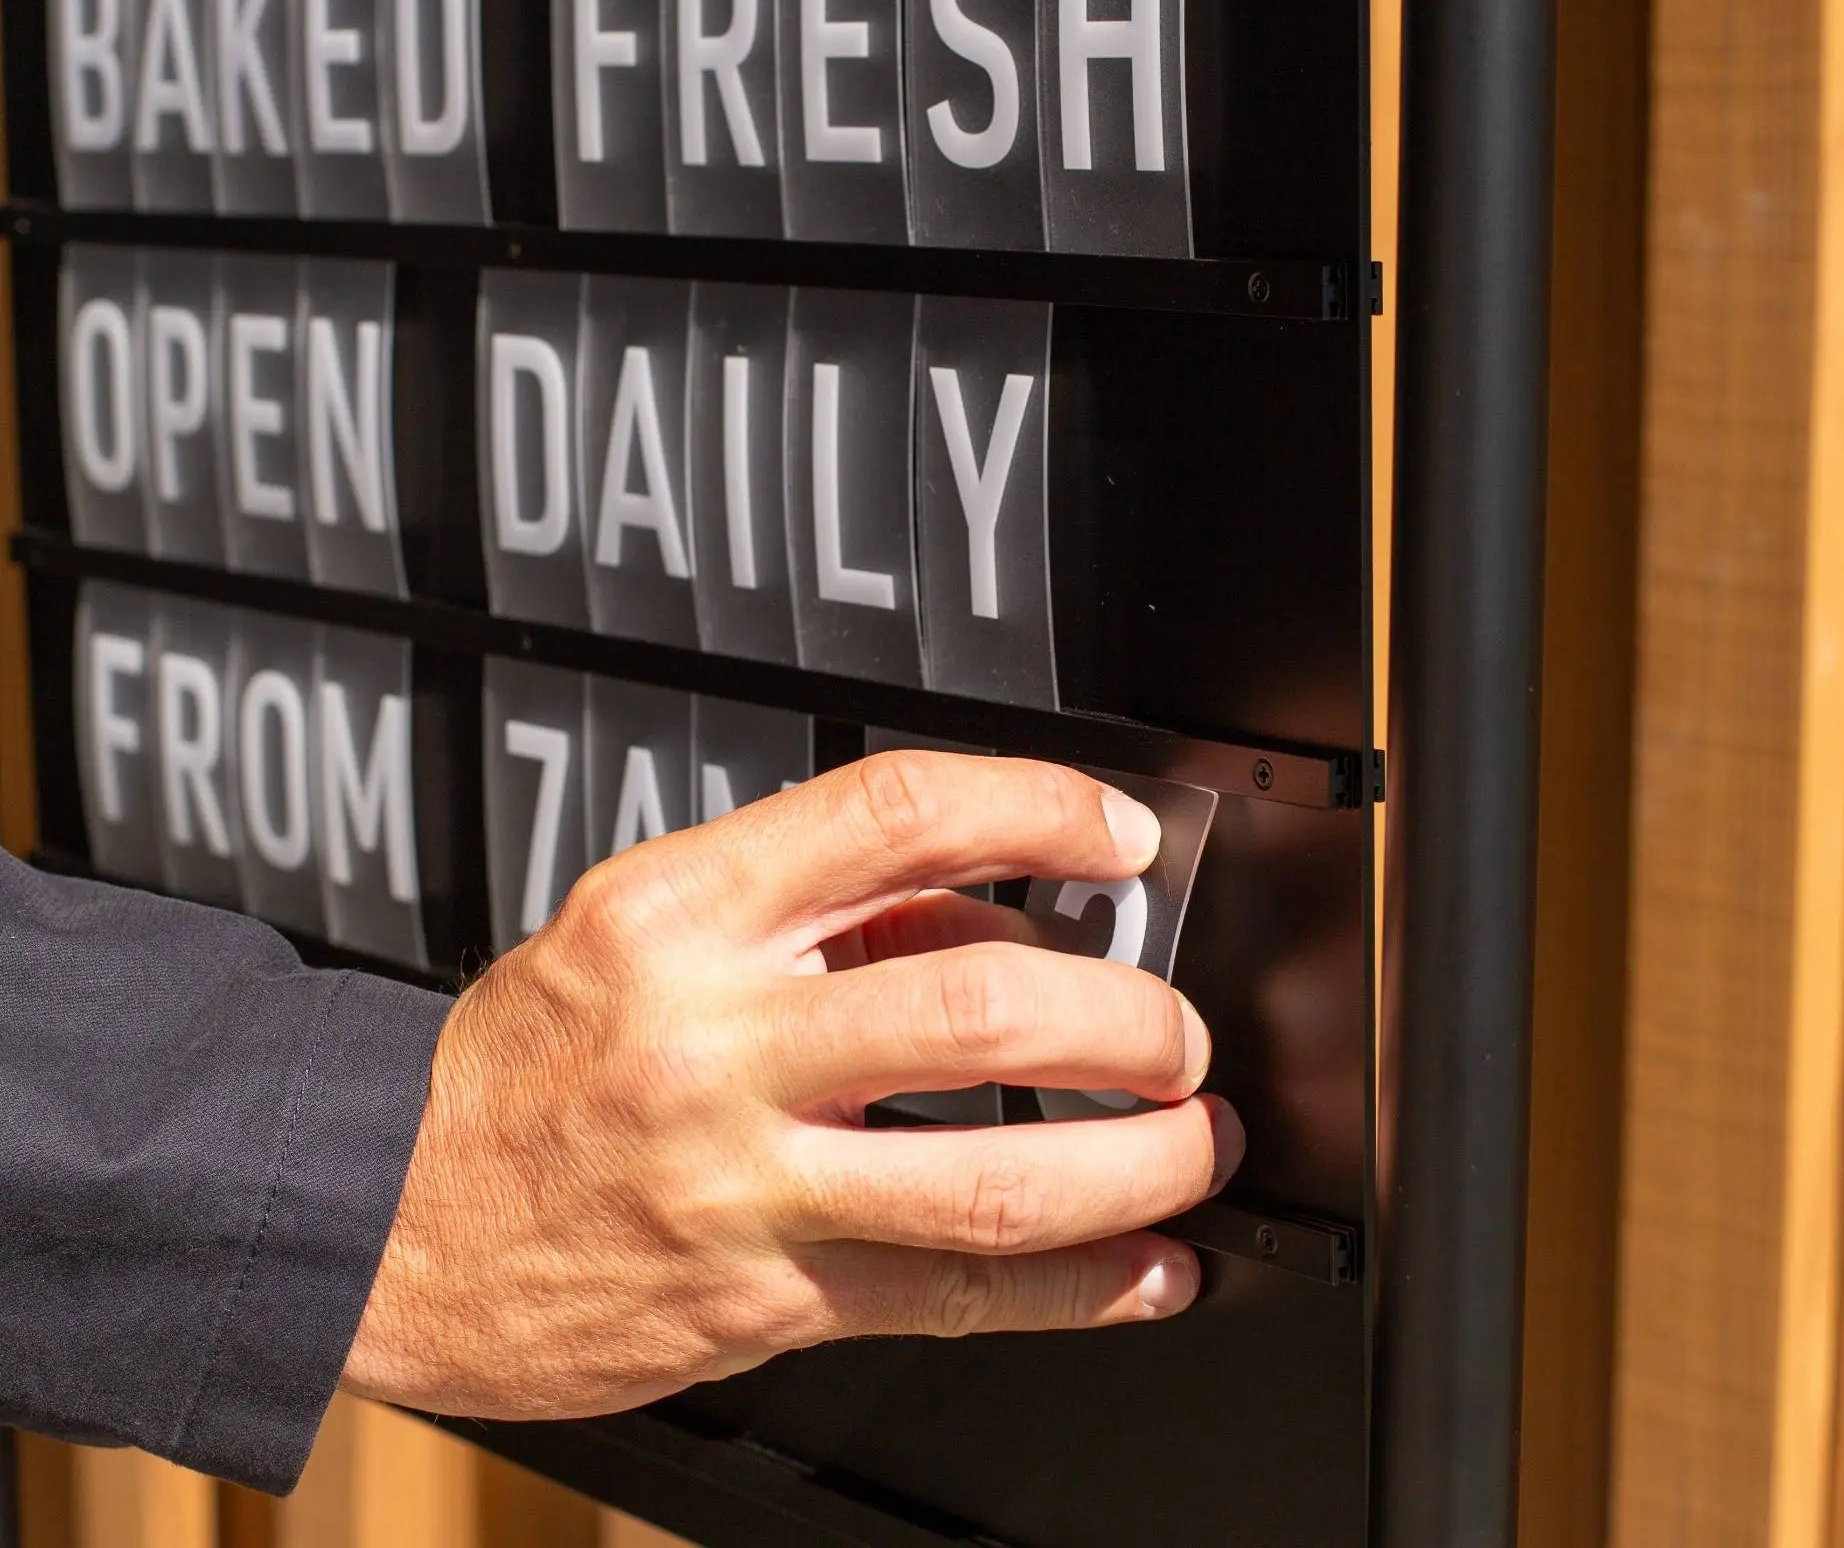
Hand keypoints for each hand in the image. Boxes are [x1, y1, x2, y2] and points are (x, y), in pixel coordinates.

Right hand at [341, 750, 1242, 1418]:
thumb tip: (999, 909)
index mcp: (683, 908)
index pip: (895, 813)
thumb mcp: (644, 925)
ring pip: (988, 1173)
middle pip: (979, 1003)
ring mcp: (739, 1178)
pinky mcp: (756, 1296)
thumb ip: (819, 908)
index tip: (1119, 833)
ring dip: (1132, 1161)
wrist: (388, 1218)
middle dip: (1126, 1019)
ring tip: (1194, 1144)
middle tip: (1178, 1032)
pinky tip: (1146, 1271)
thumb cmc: (528, 1059)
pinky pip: (949, 1296)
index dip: (1038, 808)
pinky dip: (1077, 1287)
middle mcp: (716, 1036)